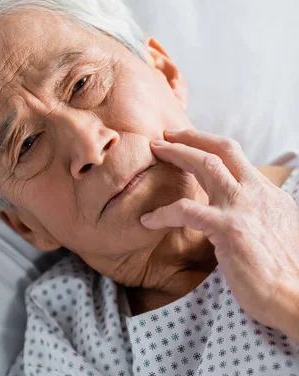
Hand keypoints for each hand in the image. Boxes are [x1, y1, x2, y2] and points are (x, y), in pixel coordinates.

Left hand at [140, 128, 298, 332]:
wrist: (297, 297)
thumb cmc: (287, 272)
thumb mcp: (280, 229)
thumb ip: (260, 213)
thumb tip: (246, 213)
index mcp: (268, 193)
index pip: (237, 158)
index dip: (211, 147)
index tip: (192, 145)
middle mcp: (256, 192)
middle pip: (222, 150)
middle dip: (191, 137)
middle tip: (167, 135)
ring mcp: (241, 207)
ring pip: (205, 164)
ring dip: (177, 153)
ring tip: (156, 151)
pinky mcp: (227, 228)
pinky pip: (186, 210)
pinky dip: (162, 213)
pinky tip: (148, 220)